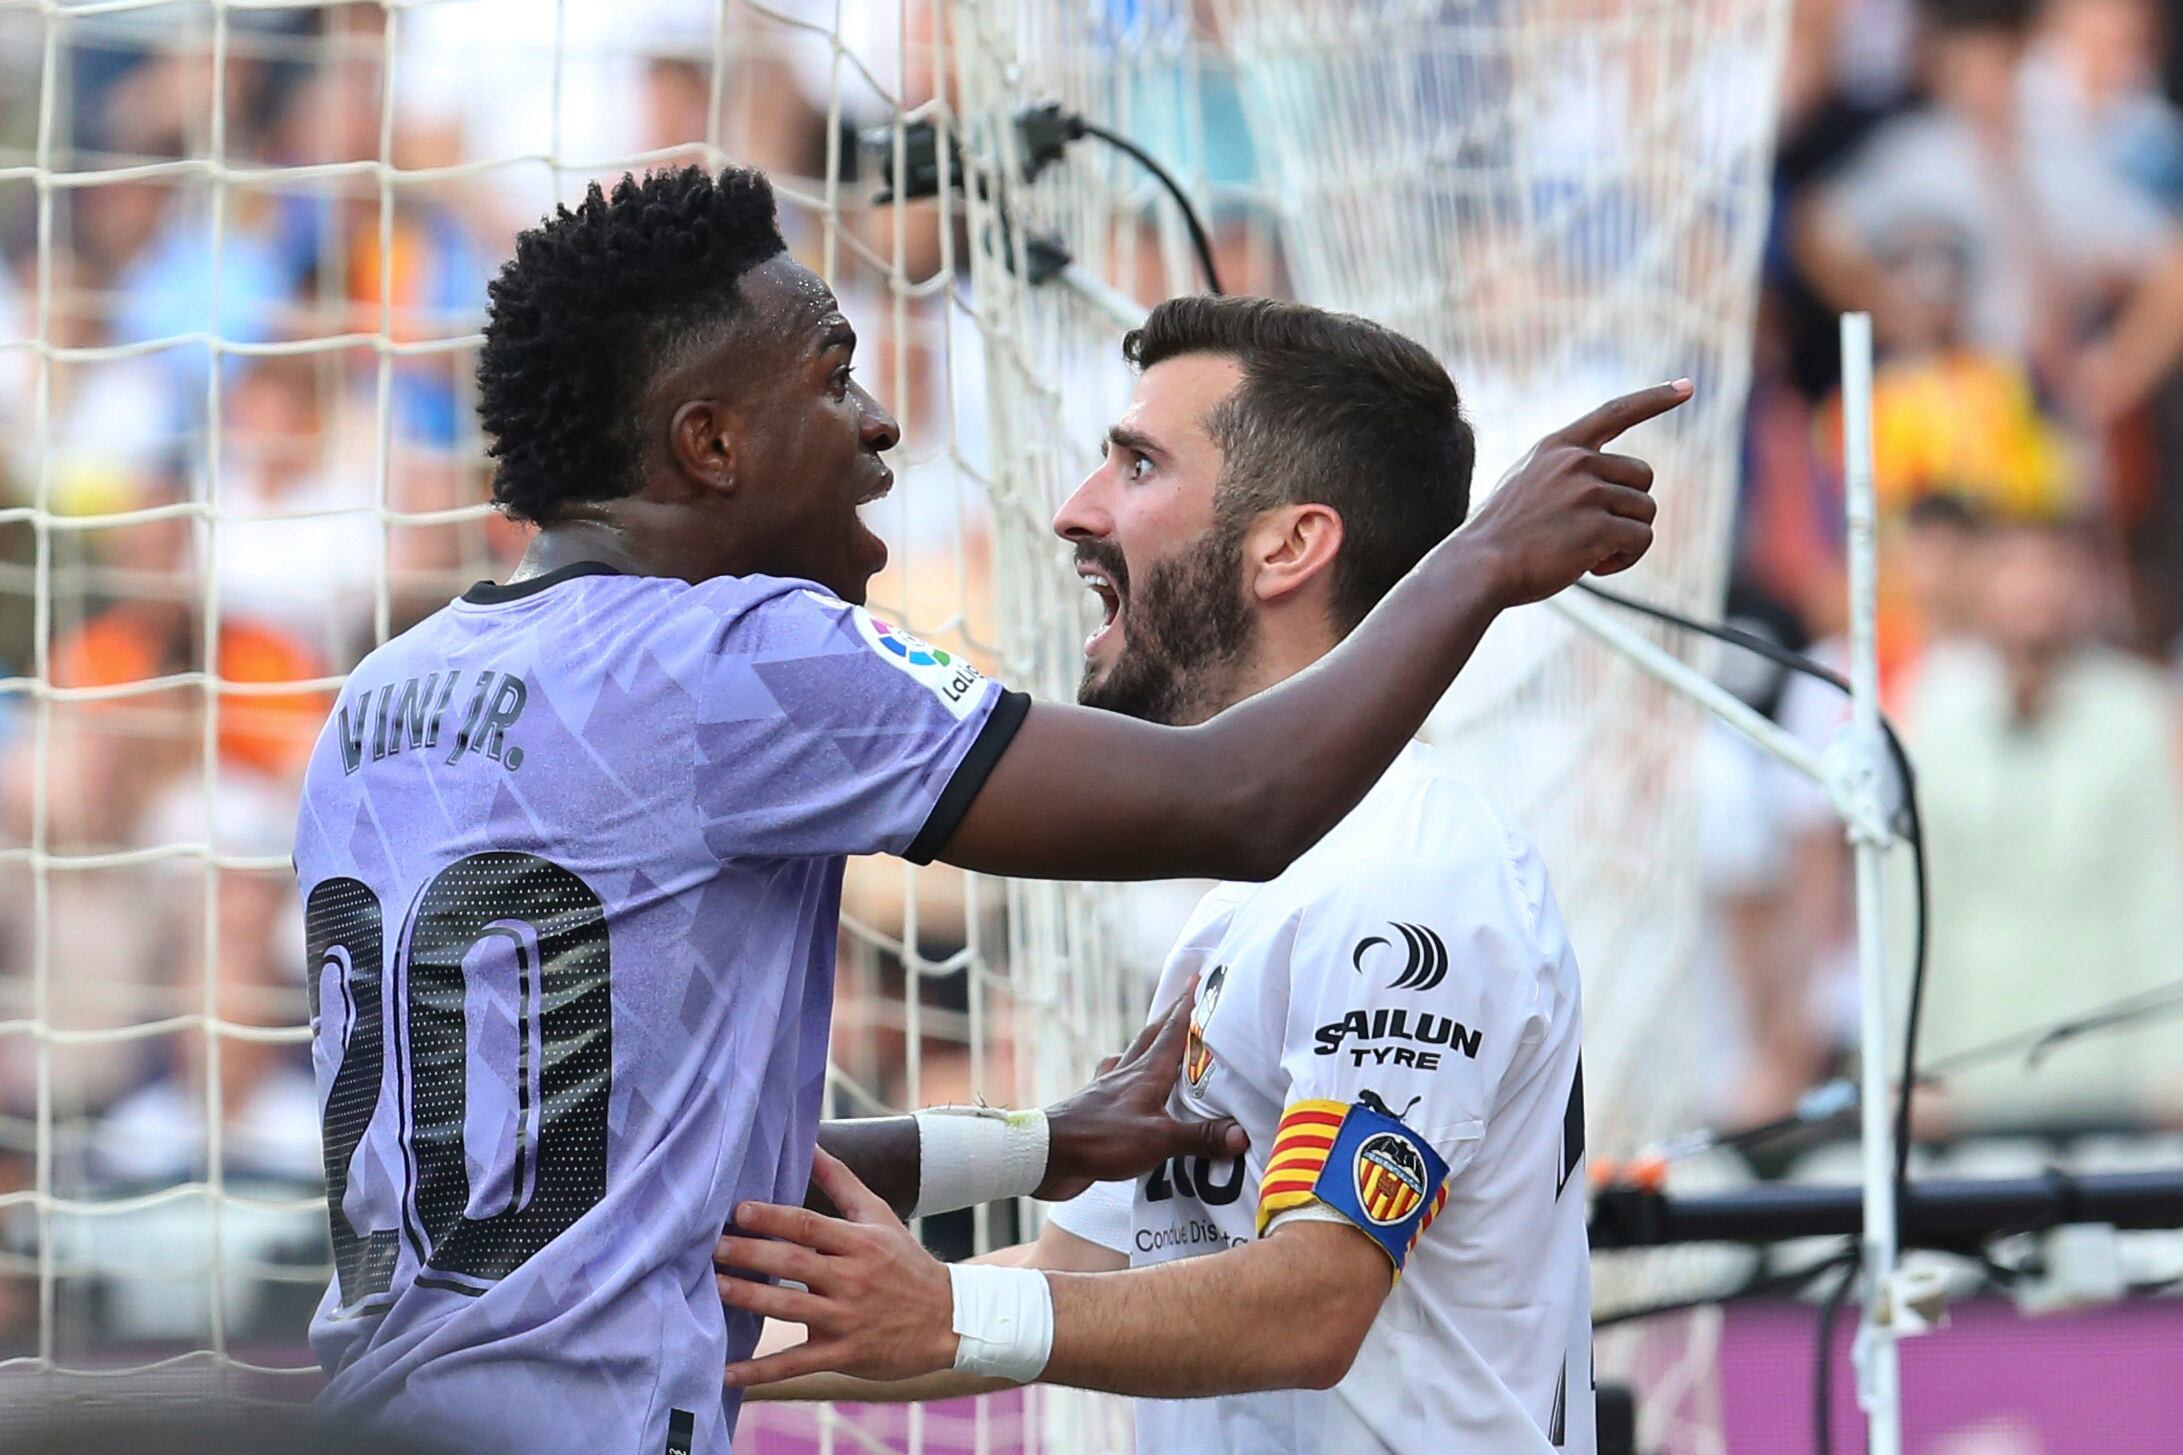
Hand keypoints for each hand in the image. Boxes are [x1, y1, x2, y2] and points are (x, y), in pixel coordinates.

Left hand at [717, 1148, 955, 1387]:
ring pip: (789, 1308)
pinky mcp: (843, 1354)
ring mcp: (846, 1319)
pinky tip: (725, 1372)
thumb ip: (841, 1182)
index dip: (772, 1217)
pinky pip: (795, 1364)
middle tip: (712, 1247)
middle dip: (751, 1254)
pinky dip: (759, 1371)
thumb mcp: (879, 1217)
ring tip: (714, 1288)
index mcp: (858, 1243)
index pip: (809, 1225)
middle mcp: (851, 1278)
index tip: (738, 1211)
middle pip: (793, 1263)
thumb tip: (811, 1144)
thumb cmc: (905, 1263)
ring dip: (748, 1299)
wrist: (949, 1320)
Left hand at [1037, 975, 1248, 1200]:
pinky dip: (1126, 1076)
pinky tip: (1126, 1084)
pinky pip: (1116, 1084)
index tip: (1197, 979)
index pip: (1171, 1032)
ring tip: (1160, 1040)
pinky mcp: (1095, 1111)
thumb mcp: (1159, 1140)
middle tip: (1184, 1002)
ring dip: (1148, 1046)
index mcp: (1145, 1073)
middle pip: (1150, 1038)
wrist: (1046, 1155)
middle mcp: (1125, 1074)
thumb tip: (1242, 1134)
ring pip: (1132, 1058)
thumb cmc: (1100, 1139)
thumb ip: (1200, 1136)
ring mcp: (1107, 1090)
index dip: (1186, 1006)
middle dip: (1169, 1019)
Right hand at [1458, 379, 1689, 605]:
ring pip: (1645, 511)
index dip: (1655, 398)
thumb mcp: (1524, 484)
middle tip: (1598, 536)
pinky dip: (1625, 559)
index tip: (1686, 387)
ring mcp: (1587, 492)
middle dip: (1630, 508)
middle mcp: (1576, 462)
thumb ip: (1562, 473)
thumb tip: (1606, 486)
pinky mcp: (1598, 527)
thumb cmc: (1498, 537)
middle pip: (1643, 476)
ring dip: (1626, 538)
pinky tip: (1593, 567)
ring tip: (1590, 554)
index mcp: (1557, 447)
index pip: (1616, 412)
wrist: (1477, 567)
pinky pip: (1640, 539)